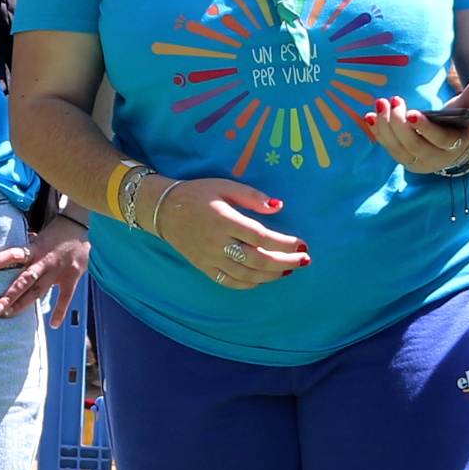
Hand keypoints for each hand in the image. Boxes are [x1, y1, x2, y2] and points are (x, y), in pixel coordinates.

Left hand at [0, 214, 88, 320]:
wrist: (81, 227)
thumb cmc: (56, 232)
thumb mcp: (38, 236)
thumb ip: (25, 246)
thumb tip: (7, 251)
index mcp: (34, 249)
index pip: (13, 254)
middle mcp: (44, 261)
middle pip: (23, 280)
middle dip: (9, 296)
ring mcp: (58, 271)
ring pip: (38, 291)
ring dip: (23, 304)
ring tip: (7, 315)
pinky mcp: (72, 277)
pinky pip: (65, 298)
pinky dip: (60, 311)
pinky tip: (53, 325)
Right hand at [157, 176, 308, 290]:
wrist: (164, 210)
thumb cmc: (198, 194)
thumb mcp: (225, 186)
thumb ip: (253, 196)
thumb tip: (279, 206)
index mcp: (224, 220)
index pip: (261, 237)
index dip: (284, 243)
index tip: (301, 243)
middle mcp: (217, 242)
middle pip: (257, 259)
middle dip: (285, 262)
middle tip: (304, 259)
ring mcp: (210, 258)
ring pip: (246, 274)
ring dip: (272, 275)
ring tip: (290, 268)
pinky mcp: (205, 267)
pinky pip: (230, 282)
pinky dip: (251, 283)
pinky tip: (265, 277)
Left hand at [360, 93, 468, 176]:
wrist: (455, 145)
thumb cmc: (462, 122)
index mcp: (454, 146)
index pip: (438, 139)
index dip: (424, 127)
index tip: (411, 111)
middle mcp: (435, 158)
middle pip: (413, 145)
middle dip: (399, 123)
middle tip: (393, 100)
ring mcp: (418, 162)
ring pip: (397, 149)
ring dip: (385, 127)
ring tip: (380, 104)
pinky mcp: (404, 160)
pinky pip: (388, 148)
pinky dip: (377, 133)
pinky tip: (369, 116)